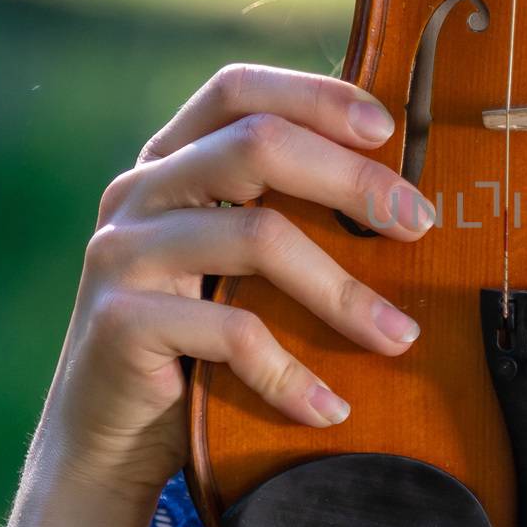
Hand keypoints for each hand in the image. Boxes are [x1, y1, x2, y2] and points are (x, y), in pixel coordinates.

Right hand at [30, 63, 431, 502]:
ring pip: (258, 237)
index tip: (386, 128)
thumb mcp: (237, 265)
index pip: (236, 89)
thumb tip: (402, 196)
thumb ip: (283, 213)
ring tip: (401, 337)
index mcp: (170, 160)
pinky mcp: (120, 321)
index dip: (313, 95)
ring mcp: (122, 252)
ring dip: (344, 293)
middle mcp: (138, 190)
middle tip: (419, 225)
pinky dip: (291, 373)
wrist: (107, 438)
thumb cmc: (198, 342)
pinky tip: (330, 408)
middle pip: (257, 144)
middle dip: (352, 179)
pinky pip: (232, 332)